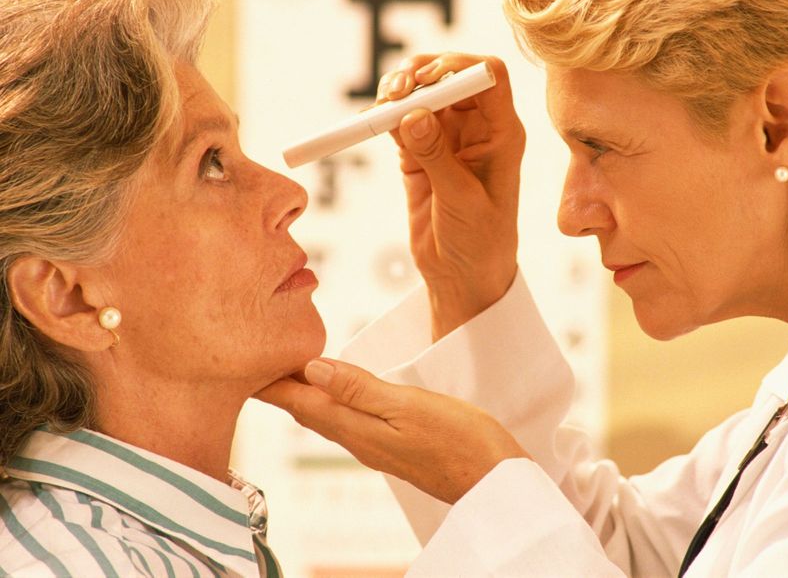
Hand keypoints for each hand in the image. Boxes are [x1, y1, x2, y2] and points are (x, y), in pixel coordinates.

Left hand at [256, 359, 529, 503]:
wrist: (494, 479)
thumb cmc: (460, 441)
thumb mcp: (408, 407)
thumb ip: (360, 388)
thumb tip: (313, 369)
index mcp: (357, 428)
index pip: (301, 402)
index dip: (271, 382)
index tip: (241, 360)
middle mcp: (360, 440)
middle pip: (307, 410)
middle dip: (278, 387)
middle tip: (251, 363)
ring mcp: (377, 445)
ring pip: (326, 415)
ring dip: (303, 393)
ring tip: (284, 373)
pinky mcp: (394, 445)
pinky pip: (348, 420)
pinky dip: (331, 401)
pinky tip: (335, 393)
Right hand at [378, 53, 525, 339]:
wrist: (462, 277)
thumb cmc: (479, 242)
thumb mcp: (461, 201)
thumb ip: (437, 156)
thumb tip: (413, 114)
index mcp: (502, 134)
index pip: (490, 76)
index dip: (460, 66)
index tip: (429, 79)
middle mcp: (477, 129)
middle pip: (450, 76)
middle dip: (421, 74)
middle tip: (396, 91)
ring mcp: (446, 139)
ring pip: (423, 94)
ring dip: (399, 91)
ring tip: (382, 107)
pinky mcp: (419, 153)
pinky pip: (401, 121)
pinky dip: (385, 117)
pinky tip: (374, 123)